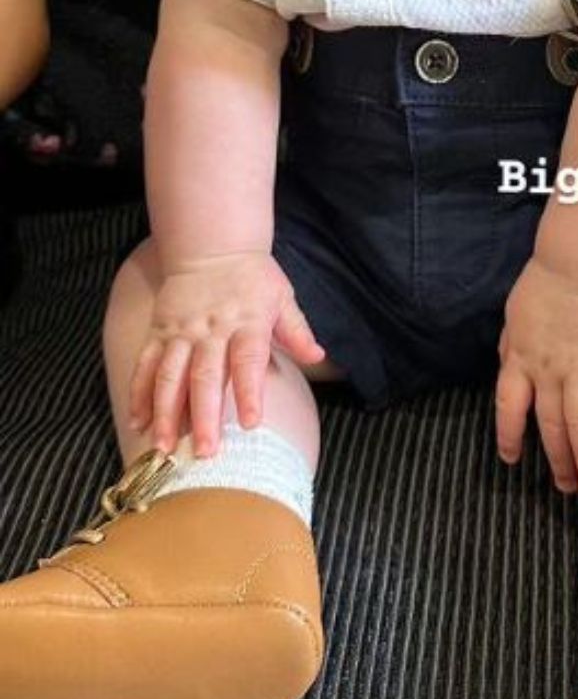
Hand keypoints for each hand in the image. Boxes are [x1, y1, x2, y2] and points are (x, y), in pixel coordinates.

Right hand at [128, 250, 324, 457]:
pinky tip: (137, 422)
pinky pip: (146, 365)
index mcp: (247, 322)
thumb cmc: (253, 277)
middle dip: (203, 417)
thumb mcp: (282, 296)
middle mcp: (211, 329)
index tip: (251, 423)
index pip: (249, 360)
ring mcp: (181, 332)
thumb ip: (296, 330)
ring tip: (164, 447)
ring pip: (169, 376)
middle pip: (205, 376)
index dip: (249, 392)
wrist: (211, 245)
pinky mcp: (159, 331)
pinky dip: (139, 394)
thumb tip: (319, 356)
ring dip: (165, 413)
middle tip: (205, 453)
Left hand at [495, 256, 577, 495]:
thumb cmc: (546, 284)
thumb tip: (506, 362)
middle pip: (549, 425)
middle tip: (567, 487)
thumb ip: (512, 344)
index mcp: (519, 359)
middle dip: (557, 460)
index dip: (508, 435)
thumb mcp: (515, 315)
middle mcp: (546, 371)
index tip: (511, 458)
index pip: (508, 407)